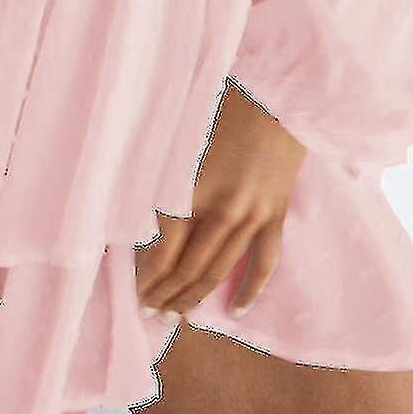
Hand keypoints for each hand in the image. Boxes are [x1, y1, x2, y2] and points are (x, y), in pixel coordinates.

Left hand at [134, 78, 306, 323]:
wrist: (277, 97)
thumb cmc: (221, 109)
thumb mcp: (182, 142)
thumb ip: (163, 181)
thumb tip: (139, 219)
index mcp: (194, 188)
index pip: (165, 249)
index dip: (148, 275)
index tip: (135, 290)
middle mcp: (224, 210)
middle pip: (190, 267)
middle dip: (165, 294)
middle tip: (148, 311)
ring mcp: (254, 217)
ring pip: (221, 271)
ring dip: (195, 297)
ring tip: (176, 316)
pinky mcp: (275, 216)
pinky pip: (264, 263)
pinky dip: (250, 290)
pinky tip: (234, 311)